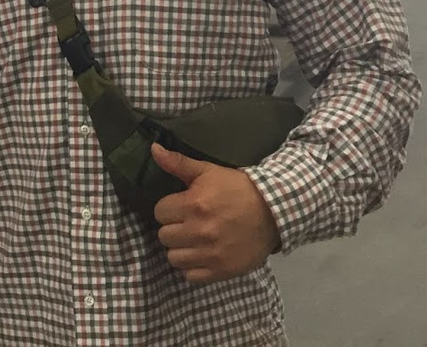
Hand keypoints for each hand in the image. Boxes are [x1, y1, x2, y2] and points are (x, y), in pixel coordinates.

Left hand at [151, 143, 280, 284]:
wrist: (273, 211)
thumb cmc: (237, 189)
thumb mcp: (208, 171)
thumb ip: (178, 163)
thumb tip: (153, 149)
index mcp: (193, 204)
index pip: (159, 212)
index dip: (169, 209)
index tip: (180, 208)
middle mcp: (199, 231)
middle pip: (164, 236)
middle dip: (173, 228)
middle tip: (187, 224)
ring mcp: (210, 254)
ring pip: (174, 258)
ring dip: (181, 249)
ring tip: (193, 241)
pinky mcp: (221, 271)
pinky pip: (190, 276)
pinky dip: (193, 268)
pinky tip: (202, 255)